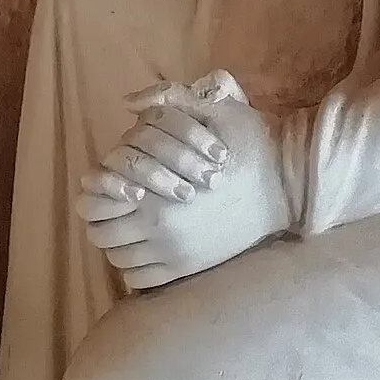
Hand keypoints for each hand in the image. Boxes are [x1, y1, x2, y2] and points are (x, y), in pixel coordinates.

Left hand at [76, 70, 293, 291]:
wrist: (287, 186)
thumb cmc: (251, 145)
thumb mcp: (215, 110)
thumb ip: (168, 101)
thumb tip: (127, 101)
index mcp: (154, 191)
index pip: (94, 202)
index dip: (93, 192)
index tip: (104, 184)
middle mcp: (157, 229)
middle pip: (100, 234)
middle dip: (101, 218)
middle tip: (115, 205)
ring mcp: (173, 254)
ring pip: (118, 259)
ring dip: (117, 242)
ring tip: (130, 226)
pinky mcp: (188, 269)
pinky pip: (141, 278)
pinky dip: (134, 266)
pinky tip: (146, 248)